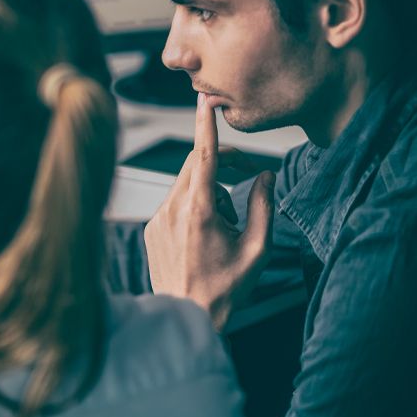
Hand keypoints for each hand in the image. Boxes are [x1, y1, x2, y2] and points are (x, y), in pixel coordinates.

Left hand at [143, 94, 275, 327]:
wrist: (188, 315)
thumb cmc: (226, 288)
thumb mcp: (258, 248)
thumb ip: (264, 206)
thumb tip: (266, 176)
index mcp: (199, 210)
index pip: (202, 156)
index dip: (205, 125)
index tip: (204, 101)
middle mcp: (172, 208)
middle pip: (195, 164)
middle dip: (221, 162)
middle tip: (246, 174)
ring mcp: (157, 218)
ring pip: (185, 183)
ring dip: (209, 189)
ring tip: (226, 225)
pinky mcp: (150, 228)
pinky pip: (173, 202)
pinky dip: (192, 205)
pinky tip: (204, 234)